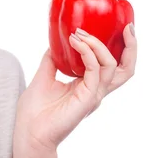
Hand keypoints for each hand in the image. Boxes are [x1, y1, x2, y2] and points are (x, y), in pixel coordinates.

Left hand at [13, 23, 136, 156]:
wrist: (28, 131)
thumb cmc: (35, 109)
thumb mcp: (44, 75)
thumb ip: (52, 59)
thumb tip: (55, 41)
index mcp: (88, 85)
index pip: (114, 65)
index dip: (121, 48)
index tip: (120, 27)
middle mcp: (95, 90)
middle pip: (125, 68)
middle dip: (130, 47)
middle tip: (125, 27)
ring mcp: (93, 95)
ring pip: (112, 67)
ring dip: (97, 45)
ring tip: (80, 34)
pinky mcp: (86, 99)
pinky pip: (94, 72)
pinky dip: (87, 54)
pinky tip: (76, 43)